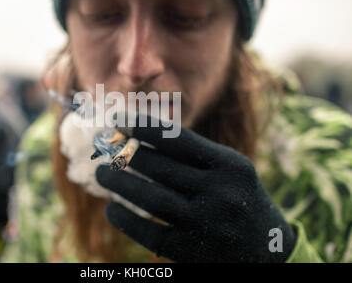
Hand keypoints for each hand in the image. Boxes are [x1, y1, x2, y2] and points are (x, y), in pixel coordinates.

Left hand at [96, 115, 295, 262]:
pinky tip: (112, 210)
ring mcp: (207, 223)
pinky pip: (149, 232)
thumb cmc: (240, 201)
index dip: (142, 125)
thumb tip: (140, 138)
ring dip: (119, 183)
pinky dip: (125, 219)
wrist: (271, 252)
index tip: (116, 119)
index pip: (177, 138)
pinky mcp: (193, 252)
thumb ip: (194, 156)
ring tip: (100, 174)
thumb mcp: (229, 172)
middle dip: (125, 154)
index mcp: (230, 165)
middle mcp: (221, 192)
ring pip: (151, 197)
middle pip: (159, 166)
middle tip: (104, 149)